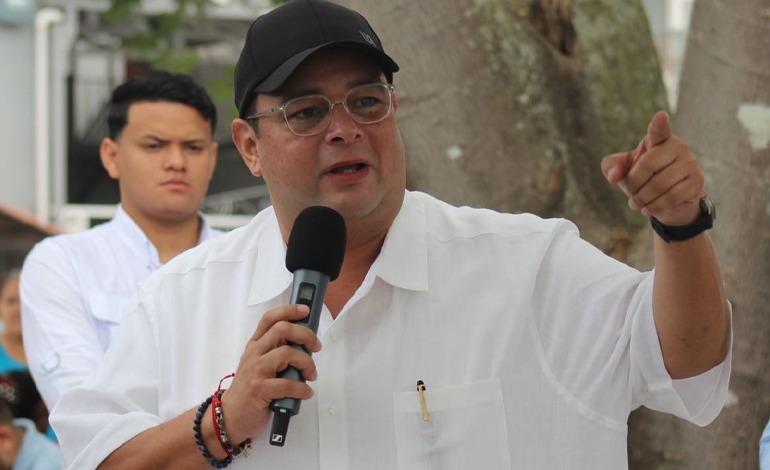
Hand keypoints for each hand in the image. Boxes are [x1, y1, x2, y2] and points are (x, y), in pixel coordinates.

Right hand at [219, 304, 321, 443]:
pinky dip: (303, 389)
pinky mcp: (260, 389)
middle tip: (315, 347)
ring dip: (307, 363)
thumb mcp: (258, 364)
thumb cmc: (249, 390)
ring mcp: (256, 371)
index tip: (305, 311)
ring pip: (288, 354)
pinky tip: (306, 392)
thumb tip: (305, 344)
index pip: (270, 319)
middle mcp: (254, 354)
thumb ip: (276, 352)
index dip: (289, 311)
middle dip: (306, 335)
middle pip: (282, 330)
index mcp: (255, 345)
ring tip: (311, 374)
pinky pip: (288, 384)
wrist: (231, 416)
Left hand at [601, 111, 703, 225]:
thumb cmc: (641, 178)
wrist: (665, 199)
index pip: (659, 129)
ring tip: (636, 203)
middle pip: (648, 165)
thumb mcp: (622, 170)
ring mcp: (690, 163)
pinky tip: (647, 208)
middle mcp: (677, 146)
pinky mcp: (696, 181)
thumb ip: (611, 166)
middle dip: (633, 184)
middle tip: (629, 193)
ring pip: (659, 184)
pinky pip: (672, 196)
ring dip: (642, 198)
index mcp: (658, 139)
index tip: (660, 115)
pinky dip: (655, 206)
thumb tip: (614, 175)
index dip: (659, 123)